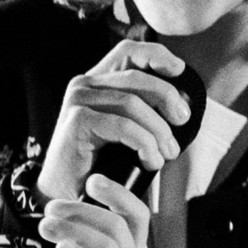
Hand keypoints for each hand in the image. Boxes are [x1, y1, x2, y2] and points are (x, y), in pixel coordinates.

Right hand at [35, 39, 192, 203]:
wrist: (65, 195)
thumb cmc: (97, 166)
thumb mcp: (124, 132)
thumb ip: (142, 111)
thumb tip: (180, 108)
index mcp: (96, 82)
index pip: (128, 52)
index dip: (156, 55)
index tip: (179, 70)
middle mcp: (84, 85)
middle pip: (136, 77)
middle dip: (167, 96)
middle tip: (183, 120)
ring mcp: (79, 101)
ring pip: (132, 104)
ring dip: (158, 130)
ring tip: (167, 153)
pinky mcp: (77, 121)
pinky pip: (123, 126)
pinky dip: (144, 144)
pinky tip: (151, 161)